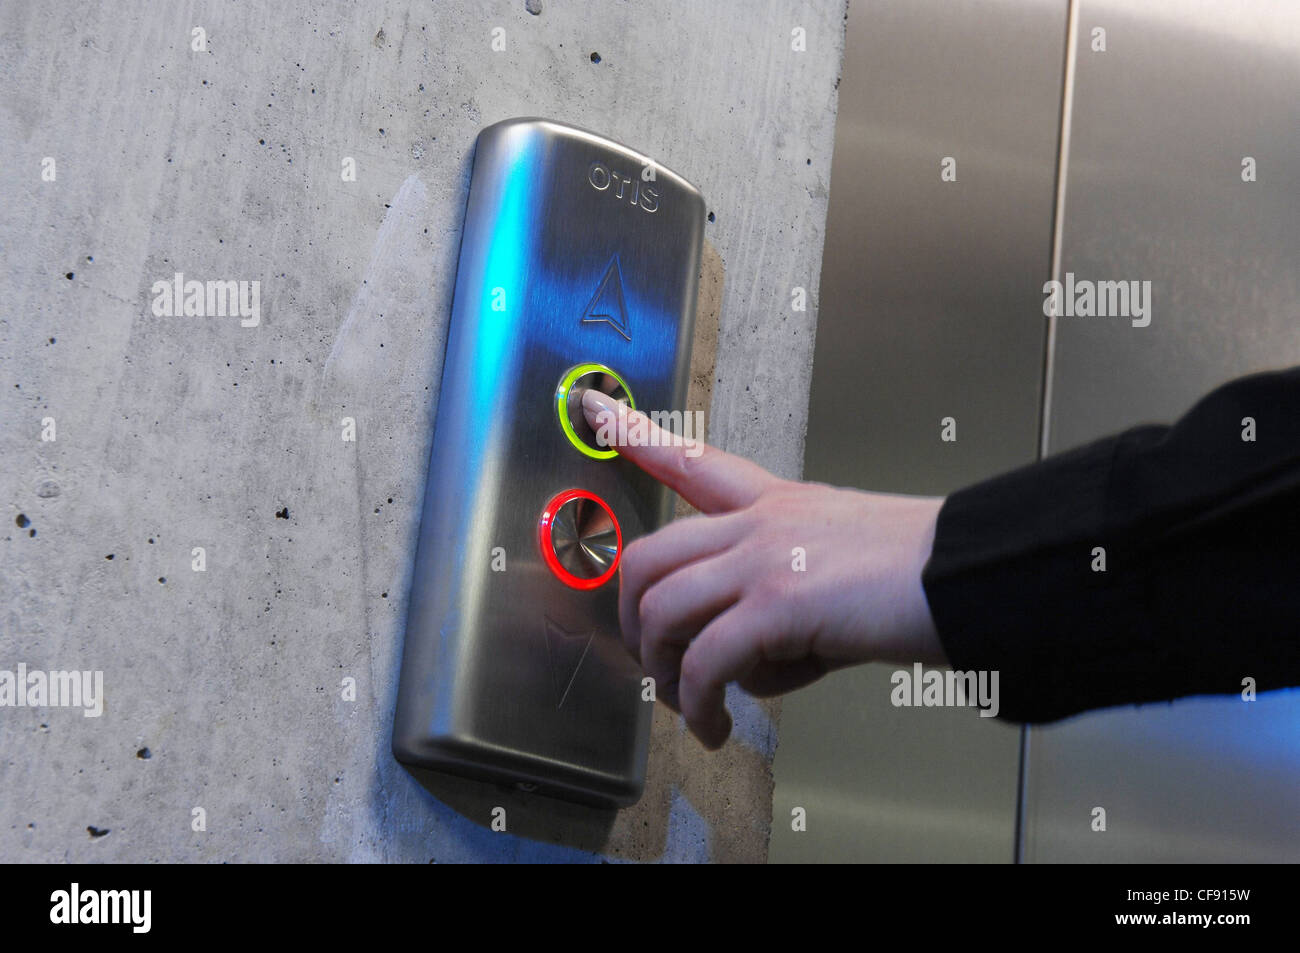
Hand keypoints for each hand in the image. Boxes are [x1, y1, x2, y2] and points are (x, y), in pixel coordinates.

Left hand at [582, 389, 946, 748]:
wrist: (970, 575)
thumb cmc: (921, 575)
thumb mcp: (842, 564)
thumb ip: (785, 599)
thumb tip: (751, 664)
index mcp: (776, 504)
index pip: (694, 461)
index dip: (636, 434)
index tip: (596, 410)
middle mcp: (759, 524)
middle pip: (647, 556)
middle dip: (630, 619)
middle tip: (651, 661)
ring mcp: (763, 560)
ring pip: (661, 612)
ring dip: (663, 675)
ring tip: (690, 708)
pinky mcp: (776, 605)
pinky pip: (705, 663)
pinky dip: (699, 706)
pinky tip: (716, 728)